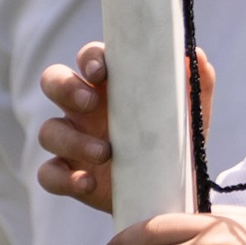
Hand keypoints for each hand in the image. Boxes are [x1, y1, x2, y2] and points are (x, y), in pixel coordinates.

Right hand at [37, 39, 215, 212]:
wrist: (173, 190)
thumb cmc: (176, 140)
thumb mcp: (192, 113)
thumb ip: (197, 82)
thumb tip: (195, 55)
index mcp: (111, 85)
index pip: (89, 57)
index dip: (89, 58)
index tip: (101, 70)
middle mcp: (84, 108)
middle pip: (53, 81)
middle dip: (65, 87)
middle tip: (90, 102)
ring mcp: (72, 141)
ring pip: (48, 130)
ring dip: (73, 140)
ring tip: (106, 153)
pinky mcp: (68, 174)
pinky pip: (47, 173)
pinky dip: (64, 178)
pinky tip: (88, 183)